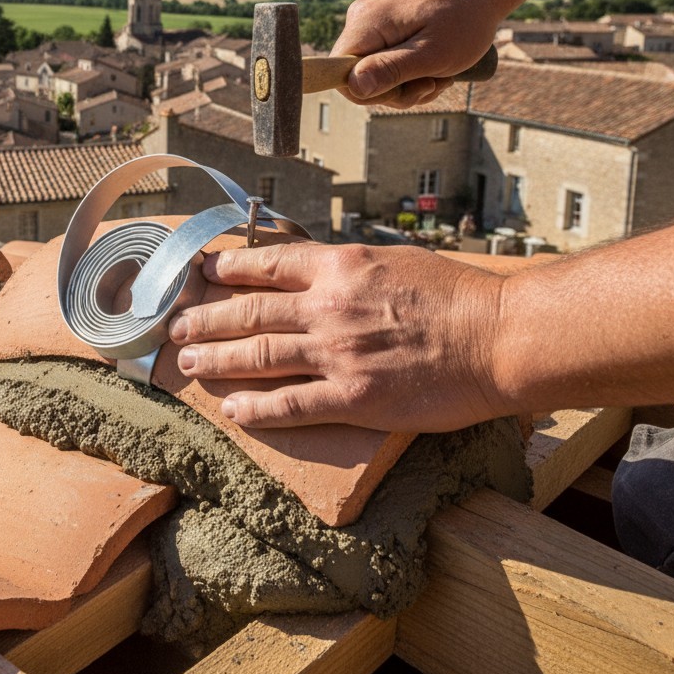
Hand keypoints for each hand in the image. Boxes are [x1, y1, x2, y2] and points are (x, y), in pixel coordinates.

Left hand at [168, 242, 508, 432]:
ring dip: (216, 359)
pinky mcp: (354, 398)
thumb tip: (310, 273)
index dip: (225, 270)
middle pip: (249, 312)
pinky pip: (291, 405)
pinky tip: (233, 410)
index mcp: (338, 267)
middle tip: (175, 326)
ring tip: (188, 362)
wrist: (498, 337)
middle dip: (205, 318)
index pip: (265, 264)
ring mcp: (337, 354)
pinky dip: (256, 409)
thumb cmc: (455, 295)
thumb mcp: (391, 262)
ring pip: (258, 357)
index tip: (200, 274)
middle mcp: (327, 307)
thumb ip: (344, 269)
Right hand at [333, 0, 505, 108]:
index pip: (340, 74)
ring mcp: (371, 25)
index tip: (406, 87)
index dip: (369, 92)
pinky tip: (434, 70)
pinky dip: (410, 76)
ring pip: (374, 76)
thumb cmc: (464, 21)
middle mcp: (361, 20)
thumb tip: (354, 86)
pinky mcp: (383, 30)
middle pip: (358, 78)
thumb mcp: (432, 54)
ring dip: (408, 86)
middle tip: (433, 83)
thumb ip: (391, 69)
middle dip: (397, 91)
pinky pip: (385, 66)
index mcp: (367, 23)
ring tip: (439, 75)